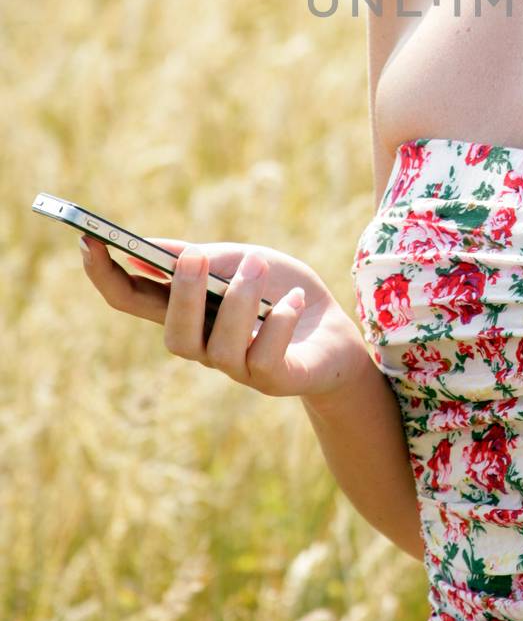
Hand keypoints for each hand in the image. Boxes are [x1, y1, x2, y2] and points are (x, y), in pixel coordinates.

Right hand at [80, 232, 367, 400]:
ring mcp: (238, 369)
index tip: (87, 241)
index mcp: (187, 312)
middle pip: (172, 335)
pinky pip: (265, 356)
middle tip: (196, 255)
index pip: (131, 300)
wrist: (337, 331)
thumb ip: (202, 257)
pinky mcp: (275, 380)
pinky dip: (278, 321)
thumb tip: (151, 250)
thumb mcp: (242, 260)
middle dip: (181, 294)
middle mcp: (204, 347)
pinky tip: (293, 299)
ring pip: (219, 347)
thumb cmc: (283, 293)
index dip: (104, 276)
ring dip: (238, 300)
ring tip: (259, 265)